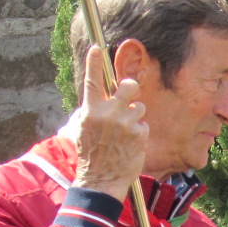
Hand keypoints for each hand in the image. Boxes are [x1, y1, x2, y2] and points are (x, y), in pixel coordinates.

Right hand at [74, 43, 147, 199]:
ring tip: (126, 132)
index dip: (93, 63)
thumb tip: (101, 96)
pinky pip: (144, 124)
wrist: (100, 178)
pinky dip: (140, 133)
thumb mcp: (83, 129)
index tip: (96, 48)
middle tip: (129, 96)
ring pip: (140, 106)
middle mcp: (107, 113)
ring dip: (136, 116)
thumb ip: (92, 110)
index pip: (92, 82)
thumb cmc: (92, 154)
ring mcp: (124, 123)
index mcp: (90, 111)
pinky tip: (130, 144)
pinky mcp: (138, 133)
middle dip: (131, 88)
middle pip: (128, 86)